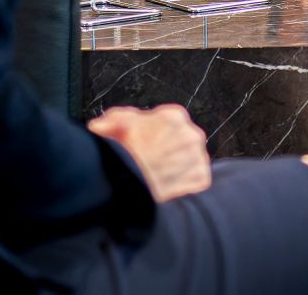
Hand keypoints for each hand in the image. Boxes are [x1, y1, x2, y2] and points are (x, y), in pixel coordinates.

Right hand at [88, 104, 211, 201]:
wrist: (125, 191)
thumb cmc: (121, 156)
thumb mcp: (113, 126)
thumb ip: (120, 117)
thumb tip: (107, 123)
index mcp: (174, 116)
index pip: (169, 121)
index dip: (154, 133)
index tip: (145, 143)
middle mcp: (192, 134)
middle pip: (180, 140)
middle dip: (167, 149)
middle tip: (150, 160)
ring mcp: (198, 157)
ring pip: (189, 158)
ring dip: (177, 165)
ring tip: (157, 173)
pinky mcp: (201, 179)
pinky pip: (196, 178)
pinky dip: (184, 182)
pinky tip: (167, 183)